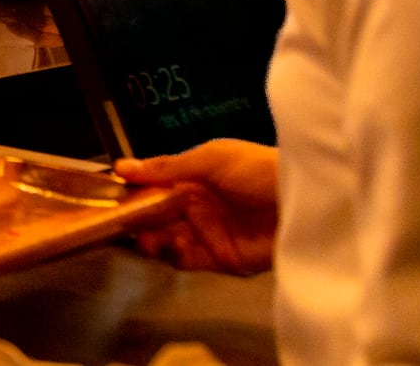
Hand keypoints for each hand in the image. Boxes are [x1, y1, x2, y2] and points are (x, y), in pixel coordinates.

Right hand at [115, 139, 279, 274]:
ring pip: (168, 239)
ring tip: (146, 239)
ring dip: (153, 239)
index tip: (111, 199)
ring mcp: (210, 232)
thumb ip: (166, 167)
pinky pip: (189, 260)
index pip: (155, 186)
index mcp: (195, 176)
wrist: (307, 203)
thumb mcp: (211, 159)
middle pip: (157, 215)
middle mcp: (199, 204)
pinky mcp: (222, 258)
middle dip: (139, 220)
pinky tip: (167, 248)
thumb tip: (121, 167)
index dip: (133, 193)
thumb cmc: (258, 170)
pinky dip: (173, 256)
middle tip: (126, 224)